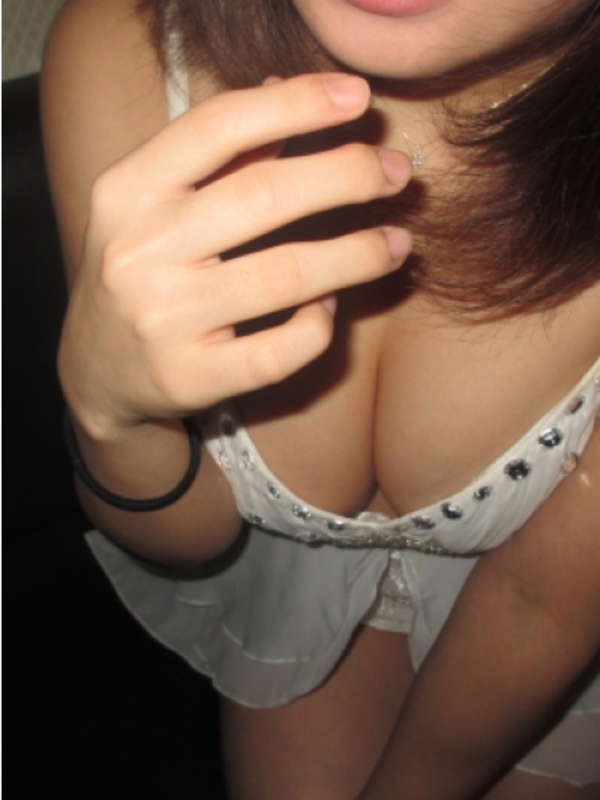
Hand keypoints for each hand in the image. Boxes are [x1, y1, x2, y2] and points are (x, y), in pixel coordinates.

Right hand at [59, 73, 411, 439]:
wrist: (96, 370)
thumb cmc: (141, 272)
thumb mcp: (156, 205)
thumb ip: (220, 156)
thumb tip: (288, 93)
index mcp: (127, 192)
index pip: (218, 126)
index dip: (297, 104)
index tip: (358, 98)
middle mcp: (138, 251)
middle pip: (264, 196)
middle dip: (347, 176)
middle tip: (396, 175)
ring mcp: (162, 320)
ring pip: (286, 277)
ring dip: (358, 255)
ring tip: (397, 244)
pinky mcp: (189, 378)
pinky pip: (281, 350)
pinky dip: (319, 326)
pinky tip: (331, 307)